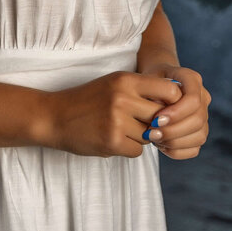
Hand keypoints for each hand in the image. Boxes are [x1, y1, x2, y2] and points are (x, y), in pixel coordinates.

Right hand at [38, 71, 183, 157]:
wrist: (54, 116)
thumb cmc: (88, 100)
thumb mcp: (113, 84)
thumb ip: (141, 90)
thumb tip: (176, 104)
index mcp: (125, 80)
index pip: (169, 90)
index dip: (173, 103)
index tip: (164, 108)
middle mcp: (123, 98)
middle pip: (161, 116)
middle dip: (155, 124)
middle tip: (140, 123)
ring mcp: (117, 120)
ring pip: (150, 136)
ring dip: (141, 138)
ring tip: (121, 130)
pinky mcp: (111, 141)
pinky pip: (137, 150)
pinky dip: (129, 149)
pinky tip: (114, 140)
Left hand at [139, 64, 209, 158]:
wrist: (155, 82)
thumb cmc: (149, 80)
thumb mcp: (147, 79)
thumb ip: (154, 94)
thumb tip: (159, 118)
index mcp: (192, 79)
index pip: (193, 100)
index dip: (176, 113)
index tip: (156, 119)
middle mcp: (203, 97)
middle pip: (198, 120)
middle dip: (173, 130)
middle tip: (150, 133)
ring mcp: (204, 115)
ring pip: (199, 136)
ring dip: (174, 142)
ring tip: (154, 138)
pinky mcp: (199, 132)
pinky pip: (194, 149)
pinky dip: (176, 150)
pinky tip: (161, 144)